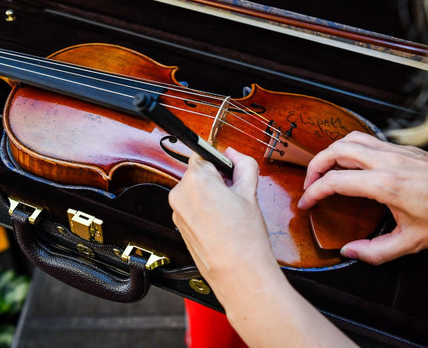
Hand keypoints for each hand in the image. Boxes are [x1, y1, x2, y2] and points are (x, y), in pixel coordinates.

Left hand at [169, 148, 279, 300]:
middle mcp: (180, 194)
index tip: (232, 173)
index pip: (204, 154)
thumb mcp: (250, 191)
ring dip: (210, 196)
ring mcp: (177, 212)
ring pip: (195, 192)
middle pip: (198, 174)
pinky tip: (221, 225)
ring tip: (230, 214)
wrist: (238, 274)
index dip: (221, 163)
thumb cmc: (244, 237)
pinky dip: (204, 211)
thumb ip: (243, 164)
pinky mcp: (179, 227)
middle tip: (236, 196)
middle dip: (216, 180)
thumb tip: (233, 153)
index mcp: (196, 179)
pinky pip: (192, 209)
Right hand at [298, 132, 427, 264]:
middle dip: (316, 165)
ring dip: (332, 152)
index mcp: (386, 185)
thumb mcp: (413, 242)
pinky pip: (368, 140)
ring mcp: (396, 151)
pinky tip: (351, 165)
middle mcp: (387, 161)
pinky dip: (350, 148)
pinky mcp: (404, 148)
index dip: (314, 192)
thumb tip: (349, 252)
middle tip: (309, 184)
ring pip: (351, 138)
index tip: (306, 204)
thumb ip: (376, 251)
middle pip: (337, 150)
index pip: (336, 180)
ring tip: (325, 170)